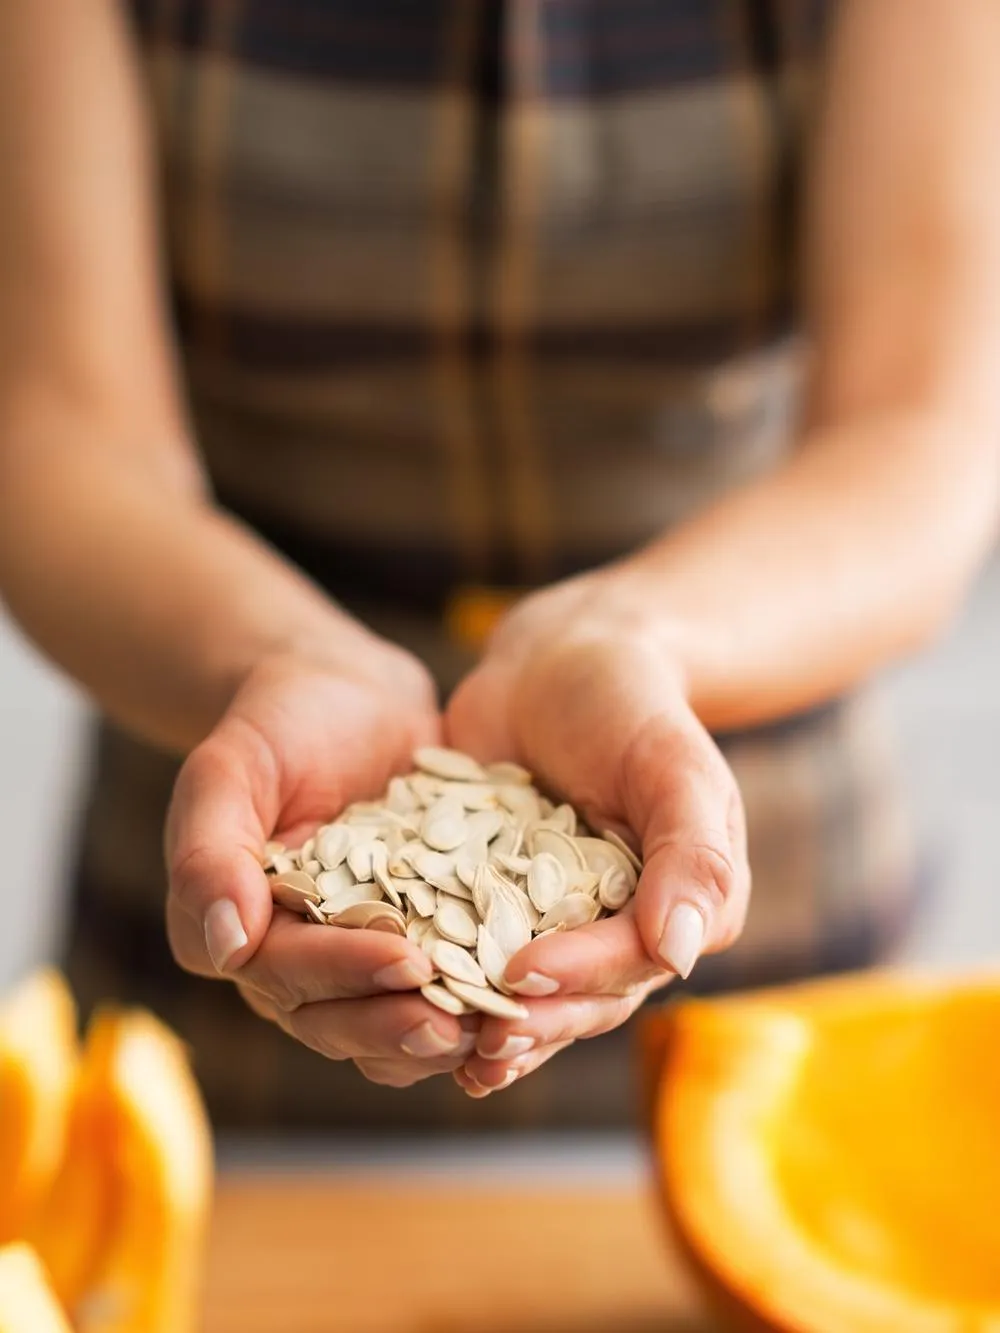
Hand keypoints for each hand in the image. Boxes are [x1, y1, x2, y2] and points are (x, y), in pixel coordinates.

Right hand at [165, 646, 479, 1087]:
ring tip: (496, 1028)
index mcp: (240, 932)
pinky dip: (474, 1000)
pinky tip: (522, 995)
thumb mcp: (229, 769)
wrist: (346, 695)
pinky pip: (439, 988)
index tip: (405, 959)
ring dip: (437, 1035)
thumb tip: (225, 947)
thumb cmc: (276, 723)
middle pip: (338, 1019)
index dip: (346, 973)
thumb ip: (210, 853)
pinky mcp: (417, 938)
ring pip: (387, 1022)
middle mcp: (294, 960)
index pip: (287, 974)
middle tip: (460, 1023)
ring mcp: (357, 955)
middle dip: (397, 1023)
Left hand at [445, 571, 750, 1095]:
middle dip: (532, 1025)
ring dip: (491, 1028)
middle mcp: (620, 925)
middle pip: (580, 997)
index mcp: (678, 904)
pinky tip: (406, 1005)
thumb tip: (682, 954)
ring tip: (446, 1055)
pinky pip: (474, 951)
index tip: (523, 977)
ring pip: (529, 994)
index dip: (581, 977)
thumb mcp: (671, 762)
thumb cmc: (628, 702)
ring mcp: (555, 919)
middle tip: (478, 1049)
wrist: (554, 662)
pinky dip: (449, 983)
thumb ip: (691, 854)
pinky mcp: (494, 903)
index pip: (632, 961)